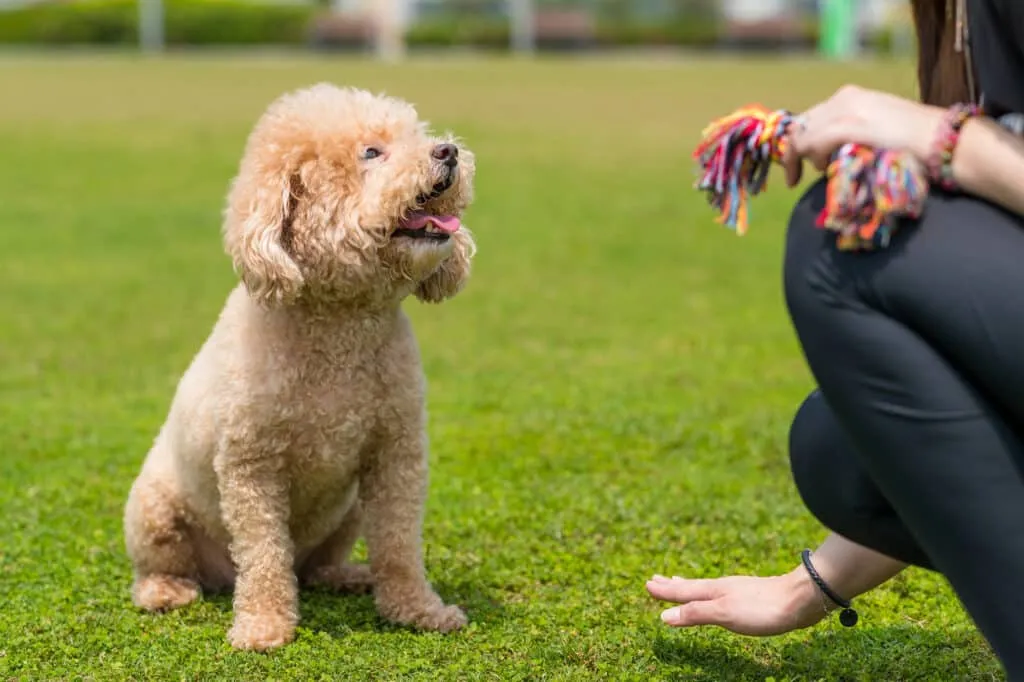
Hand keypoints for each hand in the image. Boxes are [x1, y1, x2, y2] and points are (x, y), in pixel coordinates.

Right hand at [645, 569, 826, 636]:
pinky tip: (717, 595)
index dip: (665, 591)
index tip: (647, 584)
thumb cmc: (762, 608)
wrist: (800, 599)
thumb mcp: (724, 613)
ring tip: (678, 582)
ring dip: (689, 587)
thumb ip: (695, 613)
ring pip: (705, 588)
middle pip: (691, 586)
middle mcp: (722, 587)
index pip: (682, 591)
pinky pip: (718, 593)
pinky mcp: (750, 597)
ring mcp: (736, 591)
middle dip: (672, 585)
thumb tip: (664, 616)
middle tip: (656, 579)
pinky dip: (707, 593)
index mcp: (713, 591)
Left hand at [782, 85, 943, 186]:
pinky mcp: (845, 125)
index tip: (795, 163)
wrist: (938, 139)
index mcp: (850, 96)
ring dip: (802, 158)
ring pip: (802, 135)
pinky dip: (808, 158)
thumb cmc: (912, 143)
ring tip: (821, 171)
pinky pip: (811, 143)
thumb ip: (849, 135)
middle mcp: (843, 98)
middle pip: (801, 125)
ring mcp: (844, 110)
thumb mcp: (874, 131)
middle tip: (793, 176)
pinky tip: (820, 169)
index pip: (810, 117)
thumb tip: (826, 153)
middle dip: (793, 150)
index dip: (798, 141)